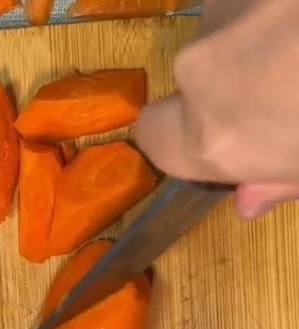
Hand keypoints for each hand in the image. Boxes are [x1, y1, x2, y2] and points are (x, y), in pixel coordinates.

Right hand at [135, 0, 298, 218]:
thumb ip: (279, 181)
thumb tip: (246, 200)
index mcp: (215, 139)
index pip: (152, 134)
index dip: (182, 131)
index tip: (223, 129)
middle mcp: (202, 72)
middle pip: (192, 74)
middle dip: (232, 75)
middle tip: (288, 76)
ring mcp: (230, 7)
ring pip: (227, 21)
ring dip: (257, 30)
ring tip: (298, 38)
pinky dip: (271, 7)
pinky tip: (297, 17)